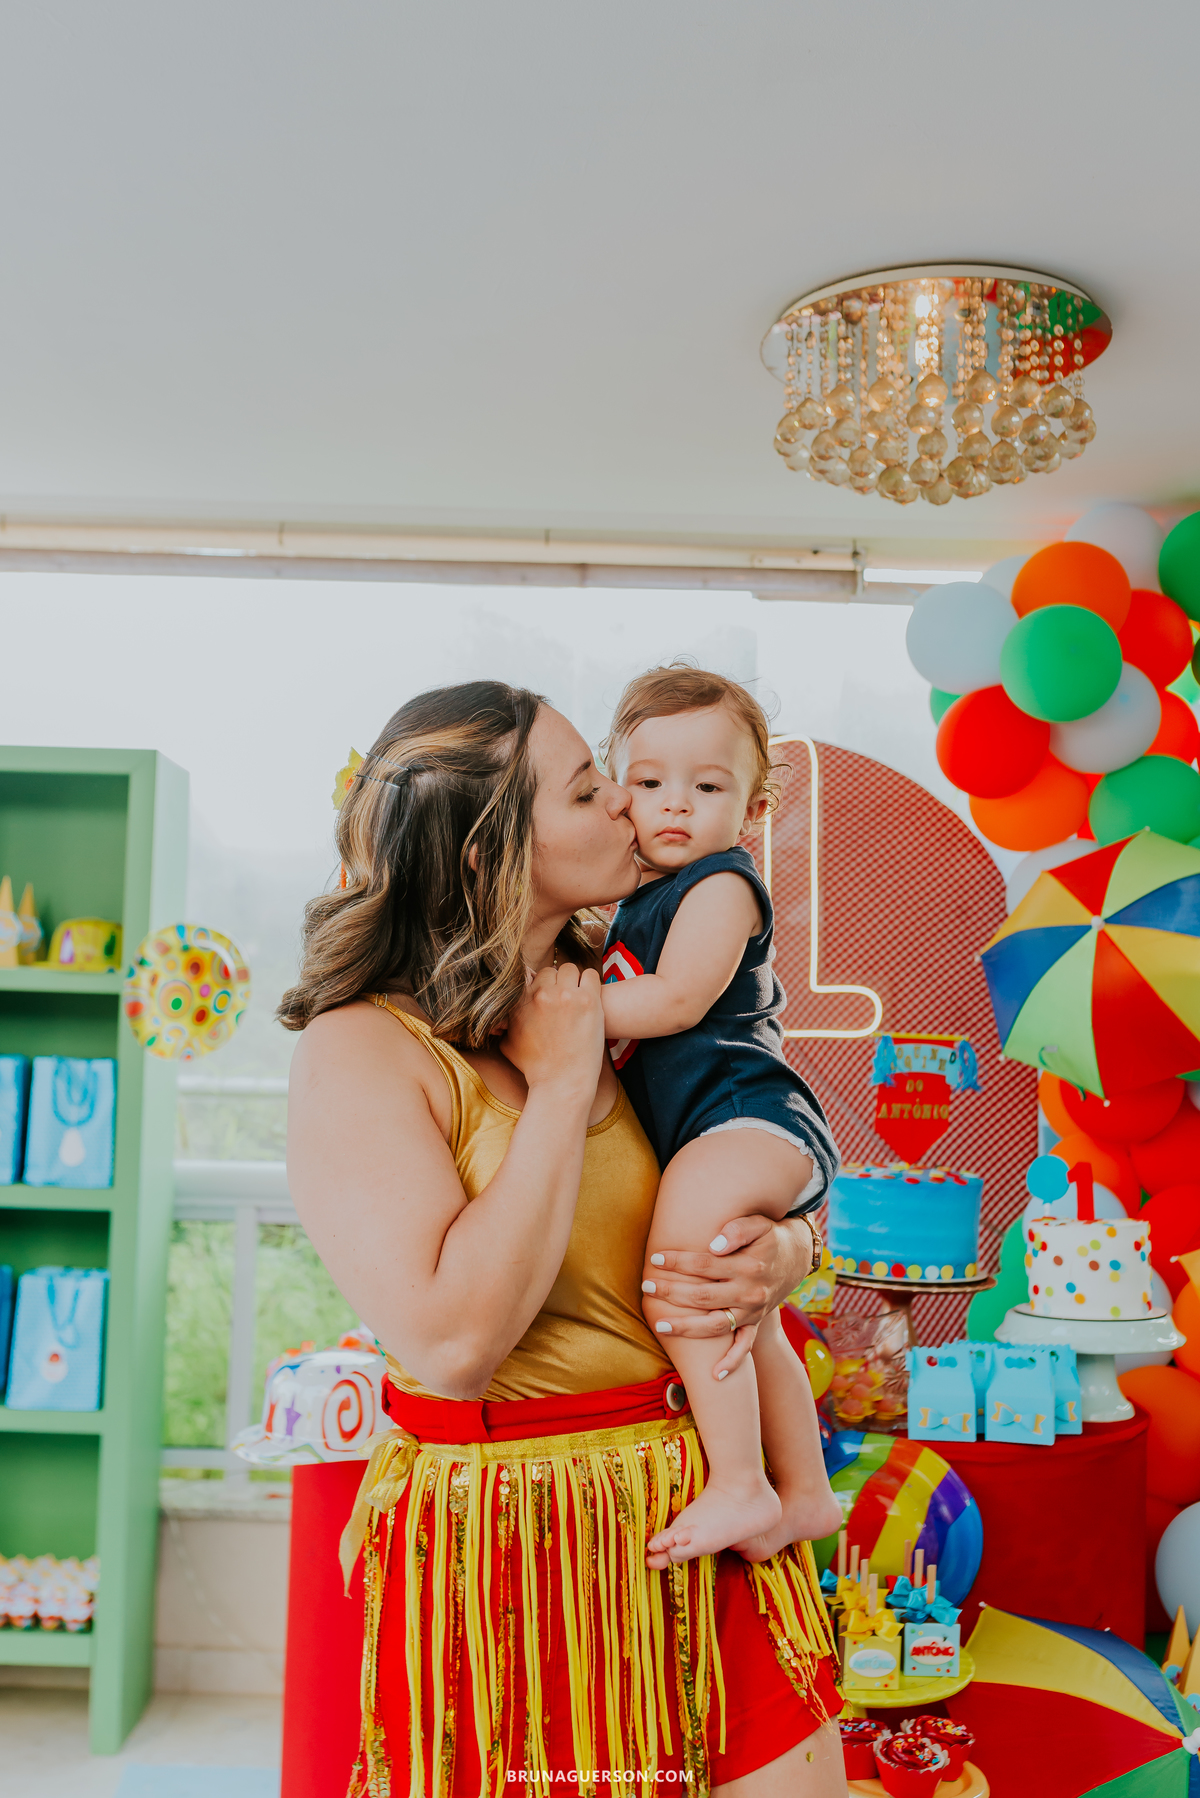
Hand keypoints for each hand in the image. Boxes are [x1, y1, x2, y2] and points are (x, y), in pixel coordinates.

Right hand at [499, 963, 604, 1097]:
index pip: (535, 975)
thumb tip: (498, 1017)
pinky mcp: (588, 1000)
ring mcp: (566, 995)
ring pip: (571, 969)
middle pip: (553, 970)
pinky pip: (592, 975)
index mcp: (521, 1001)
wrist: (561, 1083)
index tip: (551, 997)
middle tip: (566, 999)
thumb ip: (504, 1023)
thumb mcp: (508, 1044)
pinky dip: (592, 984)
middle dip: (559, 982)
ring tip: (579, 999)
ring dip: (575, 981)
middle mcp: (542, 994)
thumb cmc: (536, 1068)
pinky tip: (591, 999)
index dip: (544, 986)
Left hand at [641, 1213, 813, 1376]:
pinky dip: (732, 1362)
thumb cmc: (768, 1237)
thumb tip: (713, 1245)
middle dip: (672, 1293)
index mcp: (749, 1266)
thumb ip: (737, 1230)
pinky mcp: (756, 1322)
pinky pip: (745, 1346)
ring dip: (687, 1328)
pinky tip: (715, 1375)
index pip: (704, 1265)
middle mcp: (751, 1292)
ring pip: (716, 1325)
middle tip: (647, 1285)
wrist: (795, 1257)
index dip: (678, 1262)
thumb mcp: (759, 1225)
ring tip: (660, 1325)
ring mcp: (753, 1311)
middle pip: (703, 1297)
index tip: (656, 1258)